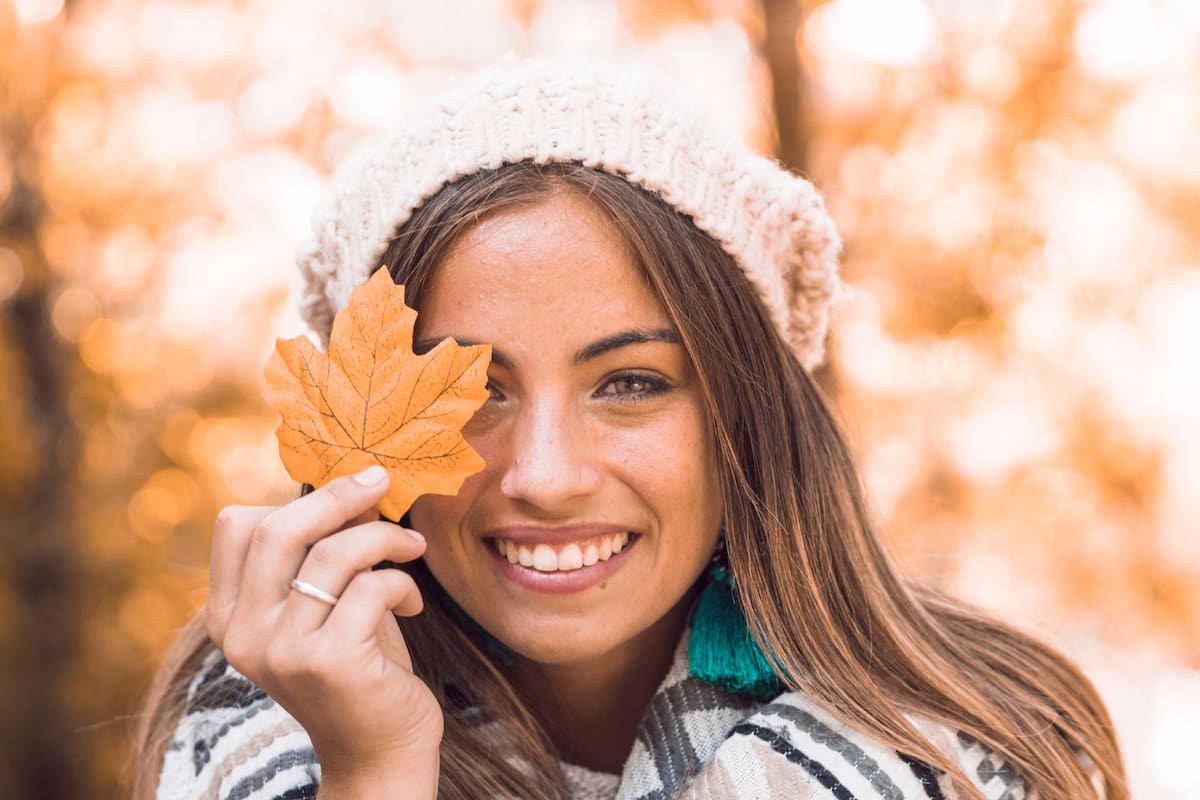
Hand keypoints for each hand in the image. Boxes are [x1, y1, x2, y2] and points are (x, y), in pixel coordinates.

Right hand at [206, 465, 442, 788]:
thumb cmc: (357, 665)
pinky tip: (413, 603)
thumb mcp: (324, 604)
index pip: (237, 524)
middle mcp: (244, 634)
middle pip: (278, 528)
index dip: (297, 498)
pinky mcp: (330, 662)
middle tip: (384, 483)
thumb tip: (352, 483)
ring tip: (413, 548)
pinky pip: (372, 586)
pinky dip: (403, 582)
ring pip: (335, 552)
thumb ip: (320, 552)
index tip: (348, 490)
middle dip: (338, 496)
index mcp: (230, 615)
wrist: (379, 752)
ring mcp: (283, 651)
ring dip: (385, 538)